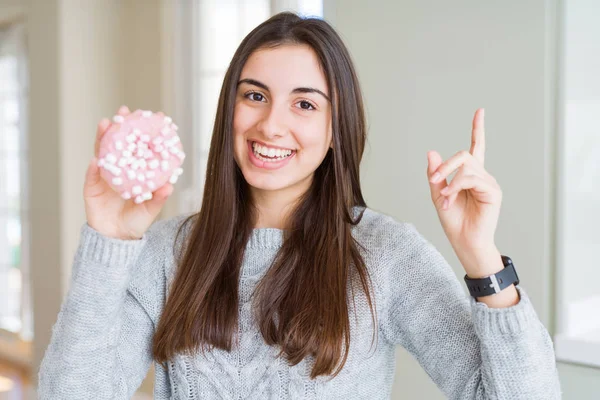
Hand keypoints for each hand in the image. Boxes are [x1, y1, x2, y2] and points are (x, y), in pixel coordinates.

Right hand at [84, 105, 173, 239]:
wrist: (117, 238)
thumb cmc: (137, 221)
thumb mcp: (151, 210)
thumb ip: (158, 198)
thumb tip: (169, 186)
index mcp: (134, 171)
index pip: (139, 147)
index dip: (144, 132)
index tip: (154, 116)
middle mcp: (119, 169)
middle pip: (118, 143)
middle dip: (120, 126)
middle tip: (124, 111)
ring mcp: (103, 176)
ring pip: (102, 153)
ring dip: (102, 138)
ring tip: (105, 124)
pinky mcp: (91, 187)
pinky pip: (91, 175)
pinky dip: (93, 167)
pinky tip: (96, 159)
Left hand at [426, 109, 502, 259]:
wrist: (463, 241)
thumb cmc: (454, 221)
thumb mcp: (437, 195)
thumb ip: (436, 174)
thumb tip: (431, 152)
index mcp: (470, 175)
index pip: (476, 147)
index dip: (478, 129)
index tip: (480, 111)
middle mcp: (482, 176)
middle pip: (464, 155)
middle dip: (446, 166)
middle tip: (434, 181)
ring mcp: (489, 183)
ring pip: (466, 167)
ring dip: (449, 180)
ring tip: (443, 198)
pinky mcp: (493, 192)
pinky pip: (472, 179)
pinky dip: (456, 186)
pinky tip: (449, 199)